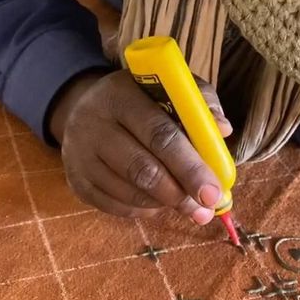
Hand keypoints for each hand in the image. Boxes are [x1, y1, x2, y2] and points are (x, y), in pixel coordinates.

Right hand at [49, 69, 231, 221]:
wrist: (83, 111)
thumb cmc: (140, 101)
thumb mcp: (168, 89)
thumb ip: (198, 104)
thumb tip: (222, 130)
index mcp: (121, 95)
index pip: (159, 134)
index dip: (190, 166)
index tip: (214, 191)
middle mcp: (93, 124)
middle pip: (142, 169)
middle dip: (180, 193)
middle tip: (205, 210)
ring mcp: (80, 157)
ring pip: (130, 193)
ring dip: (166, 204)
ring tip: (188, 206)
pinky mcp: (77, 182)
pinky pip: (116, 207)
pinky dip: (145, 210)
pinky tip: (160, 203)